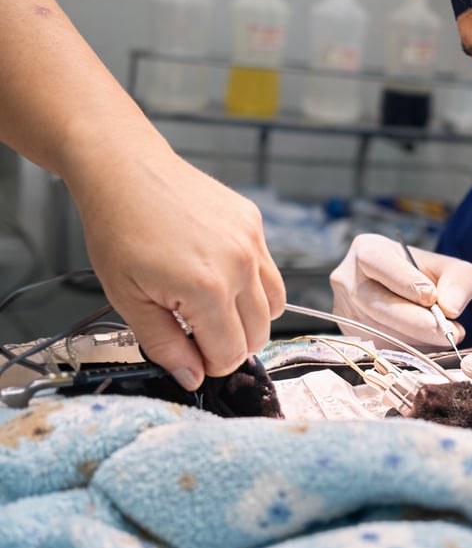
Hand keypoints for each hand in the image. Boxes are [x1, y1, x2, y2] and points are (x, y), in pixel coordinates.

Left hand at [70, 147, 285, 387]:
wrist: (125, 169)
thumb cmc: (119, 228)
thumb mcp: (128, 299)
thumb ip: (164, 345)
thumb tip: (193, 378)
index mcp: (208, 289)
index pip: (230, 354)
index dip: (209, 364)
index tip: (189, 354)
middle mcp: (240, 265)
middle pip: (258, 335)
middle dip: (228, 343)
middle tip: (195, 331)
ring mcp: (252, 241)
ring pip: (274, 307)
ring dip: (247, 318)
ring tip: (210, 306)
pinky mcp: (254, 223)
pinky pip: (268, 271)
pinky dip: (250, 284)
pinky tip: (216, 272)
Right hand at [329, 233, 471, 348]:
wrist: (404, 293)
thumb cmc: (426, 276)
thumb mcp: (451, 269)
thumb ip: (459, 282)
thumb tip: (450, 309)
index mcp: (367, 250)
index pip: (379, 263)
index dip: (405, 282)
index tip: (432, 298)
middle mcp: (347, 279)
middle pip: (376, 303)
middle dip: (415, 321)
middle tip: (447, 332)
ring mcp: (344, 309)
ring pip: (377, 329)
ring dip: (415, 338)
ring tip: (445, 337)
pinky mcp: (349, 334)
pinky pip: (377, 346)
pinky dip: (407, 348)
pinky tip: (426, 343)